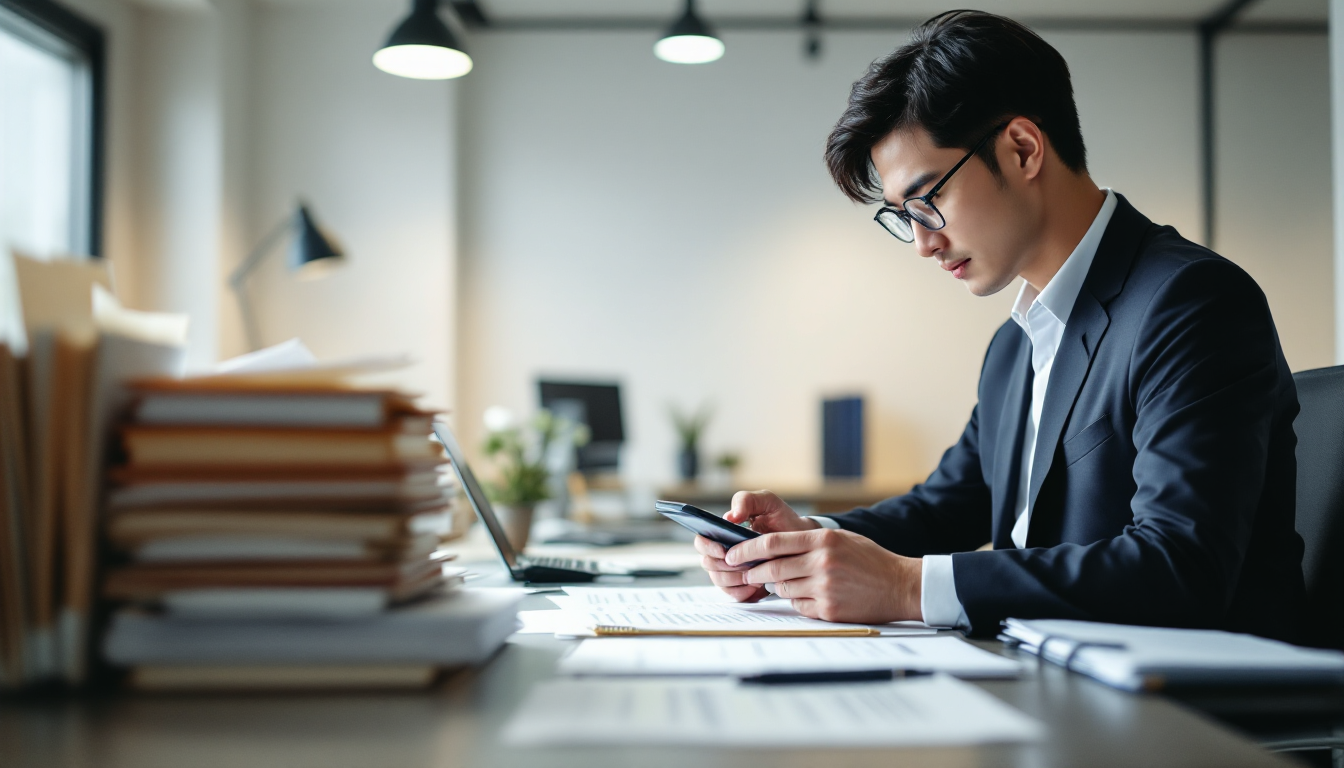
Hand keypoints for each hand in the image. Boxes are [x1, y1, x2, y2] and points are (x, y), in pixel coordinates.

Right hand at [694, 490, 818, 601]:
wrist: (802, 542)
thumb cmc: (782, 520)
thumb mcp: (767, 502)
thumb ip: (746, 500)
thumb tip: (730, 517)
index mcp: (723, 531)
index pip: (701, 541)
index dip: (708, 547)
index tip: (724, 550)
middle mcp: (723, 551)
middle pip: (707, 563)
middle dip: (725, 565)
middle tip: (746, 564)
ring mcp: (731, 570)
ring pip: (718, 580)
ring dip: (735, 579)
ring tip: (756, 573)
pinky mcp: (741, 586)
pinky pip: (732, 594)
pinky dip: (743, 591)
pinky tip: (757, 585)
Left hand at [729, 528, 922, 623]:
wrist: (901, 585)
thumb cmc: (871, 560)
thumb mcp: (842, 539)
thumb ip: (809, 541)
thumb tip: (775, 548)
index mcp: (823, 540)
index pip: (773, 542)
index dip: (747, 548)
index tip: (732, 553)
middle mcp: (821, 562)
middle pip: (772, 567)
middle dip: (752, 571)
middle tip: (743, 572)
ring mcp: (824, 587)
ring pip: (783, 588)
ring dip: (776, 586)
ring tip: (782, 582)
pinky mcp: (828, 609)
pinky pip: (798, 605)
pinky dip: (796, 601)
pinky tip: (808, 595)